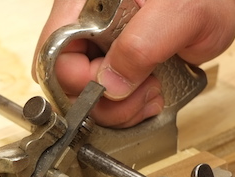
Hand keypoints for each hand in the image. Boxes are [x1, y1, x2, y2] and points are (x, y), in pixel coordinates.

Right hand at [34, 0, 234, 126]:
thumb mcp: (180, 14)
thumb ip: (140, 46)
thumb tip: (109, 85)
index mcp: (84, 4)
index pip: (54, 56)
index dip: (80, 81)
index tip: (114, 88)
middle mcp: (83, 25)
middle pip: (65, 81)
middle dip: (102, 101)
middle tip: (139, 93)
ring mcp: (95, 47)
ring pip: (84, 95)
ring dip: (117, 108)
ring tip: (150, 91)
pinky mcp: (111, 63)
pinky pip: (104, 97)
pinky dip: (125, 107)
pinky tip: (148, 95)